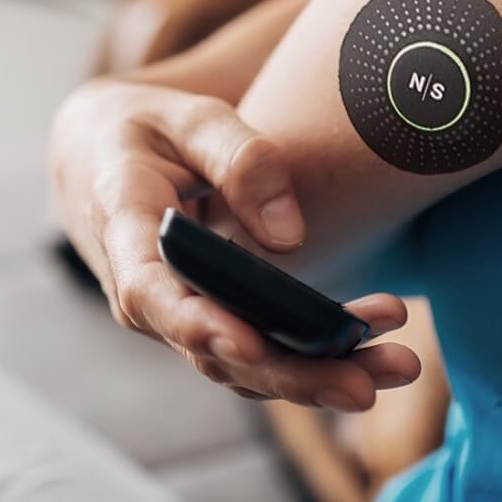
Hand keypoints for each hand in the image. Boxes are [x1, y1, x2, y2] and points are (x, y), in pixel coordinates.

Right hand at [48, 79, 421, 408]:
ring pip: (246, 365)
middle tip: (368, 384)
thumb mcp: (187, 118)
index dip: (200, 326)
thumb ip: (238, 159)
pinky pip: (260, 350)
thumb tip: (290, 235)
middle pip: (217, 353)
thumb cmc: (146, 129)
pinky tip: (375, 346)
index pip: (153, 294)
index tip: (252, 343)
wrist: (103, 155)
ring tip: (397, 367)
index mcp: (125, 232)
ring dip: (321, 374)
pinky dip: (315, 354)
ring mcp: (180, 315)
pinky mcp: (211, 318)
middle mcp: (148, 293)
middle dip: (295, 373)